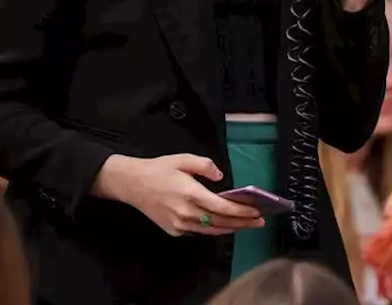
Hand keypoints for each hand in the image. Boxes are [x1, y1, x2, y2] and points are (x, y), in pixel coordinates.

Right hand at [92, 154, 263, 236]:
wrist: (131, 184)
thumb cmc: (159, 169)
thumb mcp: (183, 159)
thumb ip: (206, 166)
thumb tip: (220, 177)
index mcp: (191, 194)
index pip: (223, 207)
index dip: (242, 211)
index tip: (257, 211)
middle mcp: (187, 213)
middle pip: (221, 222)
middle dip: (243, 223)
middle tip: (259, 222)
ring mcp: (179, 225)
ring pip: (211, 230)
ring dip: (231, 228)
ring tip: (246, 225)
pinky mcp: (174, 231)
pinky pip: (198, 231)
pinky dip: (213, 228)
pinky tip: (223, 225)